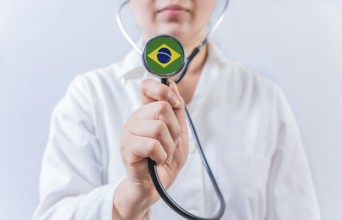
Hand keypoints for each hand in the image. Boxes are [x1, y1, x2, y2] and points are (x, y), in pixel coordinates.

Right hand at [113, 79, 188, 219]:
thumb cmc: (165, 159)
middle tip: (169, 144)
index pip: (146, 86)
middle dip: (174, 130)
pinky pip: (152, 145)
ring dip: (168, 146)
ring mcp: (128, 133)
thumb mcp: (179, 132)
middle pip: (162, 108)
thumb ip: (177, 109)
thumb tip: (173, 84)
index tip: (175, 104)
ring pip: (159, 128)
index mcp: (145, 113)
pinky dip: (161, 156)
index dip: (163, 90)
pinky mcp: (127, 148)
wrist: (155, 186)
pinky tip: (156, 161)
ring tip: (162, 154)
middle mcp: (134, 119)